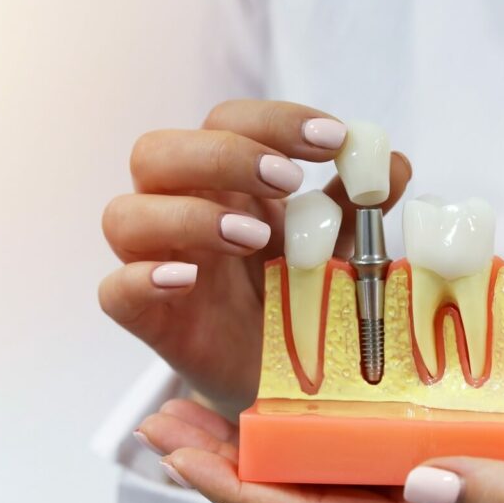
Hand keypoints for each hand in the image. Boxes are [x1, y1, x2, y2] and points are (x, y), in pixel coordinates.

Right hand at [98, 100, 411, 413]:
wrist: (284, 381)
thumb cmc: (300, 300)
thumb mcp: (338, 248)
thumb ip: (357, 206)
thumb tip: (390, 162)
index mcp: (224, 184)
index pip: (223, 122)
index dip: (273, 121)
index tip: (333, 141)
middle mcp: (179, 212)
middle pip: (156, 152)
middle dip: (224, 156)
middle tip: (288, 182)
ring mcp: (157, 265)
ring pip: (124, 214)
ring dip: (188, 215)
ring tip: (254, 240)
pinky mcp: (148, 319)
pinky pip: (113, 291)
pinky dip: (143, 278)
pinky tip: (190, 280)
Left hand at [137, 393, 503, 502]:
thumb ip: (498, 493)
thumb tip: (421, 482)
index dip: (242, 492)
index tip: (183, 458)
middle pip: (291, 492)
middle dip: (220, 463)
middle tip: (159, 424)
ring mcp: (405, 476)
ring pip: (306, 462)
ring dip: (245, 435)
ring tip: (186, 403)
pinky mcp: (416, 441)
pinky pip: (340, 433)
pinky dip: (295, 411)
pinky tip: (266, 382)